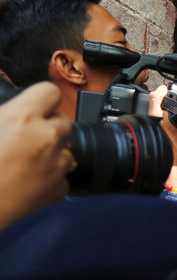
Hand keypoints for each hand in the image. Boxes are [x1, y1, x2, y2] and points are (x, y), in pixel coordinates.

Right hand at [0, 82, 73, 229]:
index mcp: (22, 117)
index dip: (43, 99)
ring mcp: (56, 164)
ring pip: (66, 150)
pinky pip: (63, 176)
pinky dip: (51, 179)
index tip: (37, 107)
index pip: (50, 91)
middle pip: (63, 121)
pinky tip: (29, 182)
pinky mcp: (59, 187)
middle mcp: (45, 137)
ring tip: (26, 163)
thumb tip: (12, 112)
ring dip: (52, 154)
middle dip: (49, 127)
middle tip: (27, 139)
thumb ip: (5, 116)